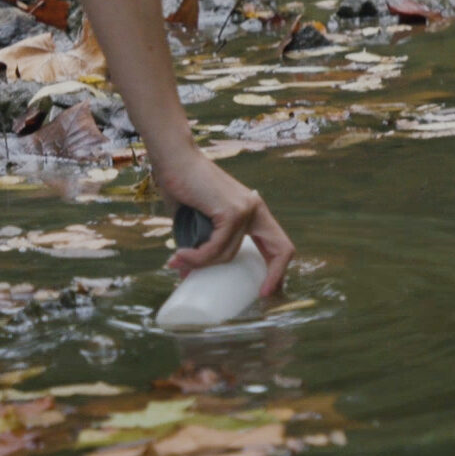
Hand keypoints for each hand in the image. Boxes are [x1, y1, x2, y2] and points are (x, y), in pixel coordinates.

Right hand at [152, 147, 294, 297]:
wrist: (173, 159)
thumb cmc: (181, 187)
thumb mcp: (197, 221)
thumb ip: (201, 243)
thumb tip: (189, 276)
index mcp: (252, 210)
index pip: (278, 244)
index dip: (277, 270)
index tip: (263, 291)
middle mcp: (254, 208)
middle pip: (281, 249)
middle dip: (274, 277)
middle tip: (258, 296)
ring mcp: (245, 209)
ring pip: (228, 254)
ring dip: (201, 264)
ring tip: (178, 263)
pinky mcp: (231, 211)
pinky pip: (216, 247)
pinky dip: (197, 257)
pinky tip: (182, 256)